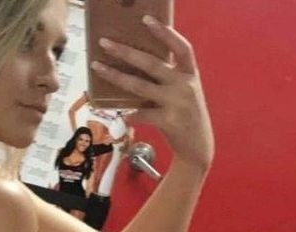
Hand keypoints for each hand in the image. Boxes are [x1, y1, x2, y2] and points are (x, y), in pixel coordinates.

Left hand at [90, 16, 214, 170]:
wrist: (198, 147)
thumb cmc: (185, 117)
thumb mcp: (184, 93)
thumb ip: (168, 80)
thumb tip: (137, 67)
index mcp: (191, 75)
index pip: (181, 47)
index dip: (165, 32)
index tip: (146, 19)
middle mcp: (185, 85)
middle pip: (152, 63)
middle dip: (126, 52)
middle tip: (105, 43)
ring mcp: (177, 103)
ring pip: (140, 86)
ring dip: (116, 76)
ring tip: (98, 67)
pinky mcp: (169, 121)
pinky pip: (141, 113)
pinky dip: (130, 113)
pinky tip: (121, 113)